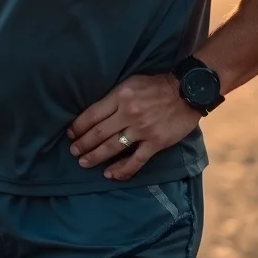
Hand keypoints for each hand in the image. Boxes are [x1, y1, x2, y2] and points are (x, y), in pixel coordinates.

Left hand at [67, 74, 200, 180]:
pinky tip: (110, 175)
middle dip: (83, 144)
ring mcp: (142, 129)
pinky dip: (122, 170)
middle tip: (73, 151)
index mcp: (120, 95)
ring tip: (84, 163)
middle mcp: (129, 113)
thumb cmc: (156, 85)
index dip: (79, 126)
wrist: (187, 91)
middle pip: (99, 133)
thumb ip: (114, 97)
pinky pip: (135, 160)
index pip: (93, 114)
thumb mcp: (131, 82)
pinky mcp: (155, 142)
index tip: (70, 133)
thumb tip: (96, 112)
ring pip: (113, 147)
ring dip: (96, 157)